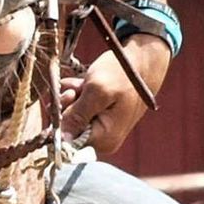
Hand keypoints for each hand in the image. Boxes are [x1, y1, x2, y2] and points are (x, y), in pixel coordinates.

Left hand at [58, 36, 171, 158]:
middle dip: (68, 106)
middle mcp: (103, 139)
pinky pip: (80, 110)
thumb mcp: (97, 91)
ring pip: (72, 118)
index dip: (62, 119)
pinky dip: (77, 96)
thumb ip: (77, 115)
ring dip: (71, 99)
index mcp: (105, 139)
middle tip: (76, 89)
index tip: (69, 97)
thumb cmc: (122, 75)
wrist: (142, 63)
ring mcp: (102, 128)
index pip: (69, 140)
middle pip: (69, 130)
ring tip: (82, 84)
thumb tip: (61, 138)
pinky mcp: (100, 117)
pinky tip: (83, 84)